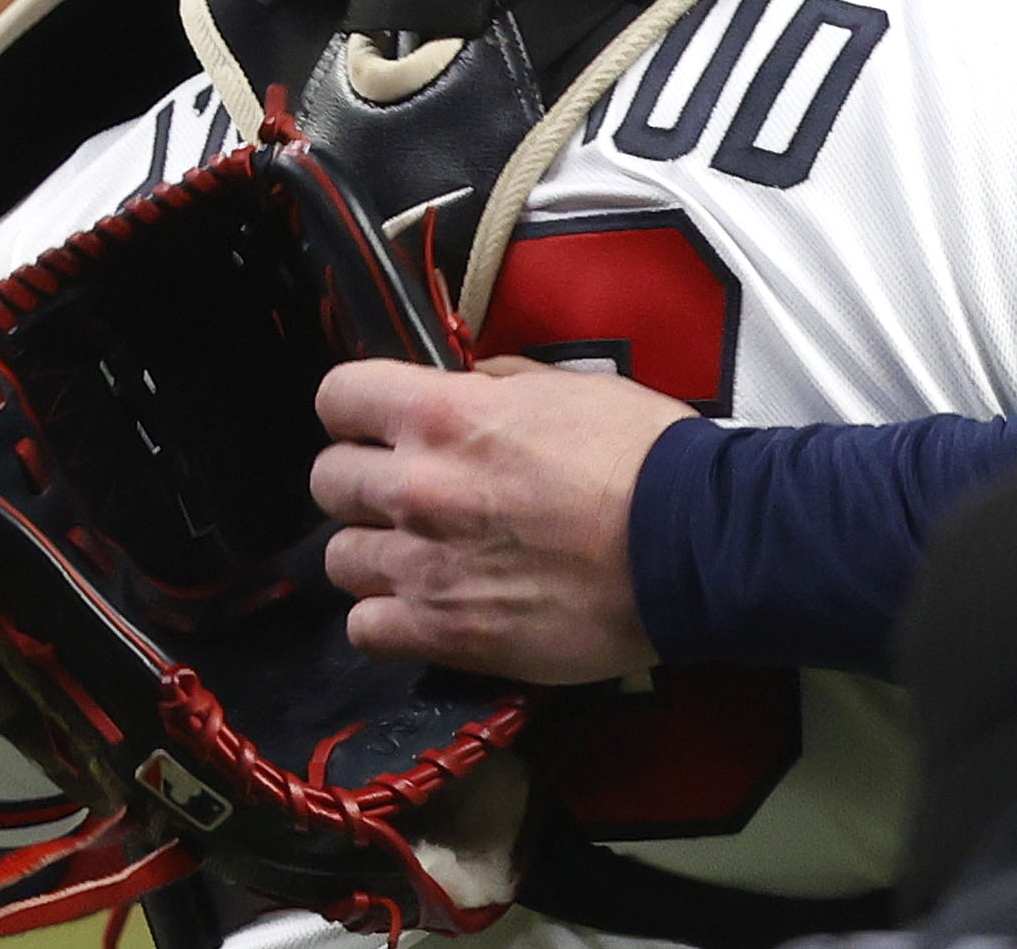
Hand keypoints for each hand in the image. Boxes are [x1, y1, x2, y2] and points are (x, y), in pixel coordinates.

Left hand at [311, 355, 695, 683]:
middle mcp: (417, 486)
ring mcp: (424, 565)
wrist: (689, 546)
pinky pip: (365, 630)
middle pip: (327, 480)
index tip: (376, 424)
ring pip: (339, 559)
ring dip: (374, 554)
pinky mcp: (444, 633)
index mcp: (445, 414)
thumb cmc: (643, 458)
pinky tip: (422, 610)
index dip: (355, 411)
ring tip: (419, 558)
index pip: (337, 397)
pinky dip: (386, 621)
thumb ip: (500, 383)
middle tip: (406, 493)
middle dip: (362, 481)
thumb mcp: (570, 385)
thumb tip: (470, 385)